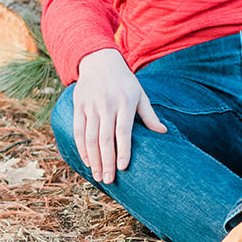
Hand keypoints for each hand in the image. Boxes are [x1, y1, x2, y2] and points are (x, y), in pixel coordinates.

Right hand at [72, 47, 166, 183]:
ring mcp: (91, 106)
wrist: (100, 61)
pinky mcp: (79, 106)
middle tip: (108, 180)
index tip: (123, 168)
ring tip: (98, 176)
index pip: (123, 131)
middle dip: (106, 161)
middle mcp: (106, 105)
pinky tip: (87, 161)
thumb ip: (149, 115)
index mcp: (125, 102)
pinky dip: (81, 148)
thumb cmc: (124, 82)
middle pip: (105, 138)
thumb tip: (163, 132)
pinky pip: (78, 131)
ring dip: (93, 159)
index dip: (123, 150)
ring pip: (90, 137)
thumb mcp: (140, 94)